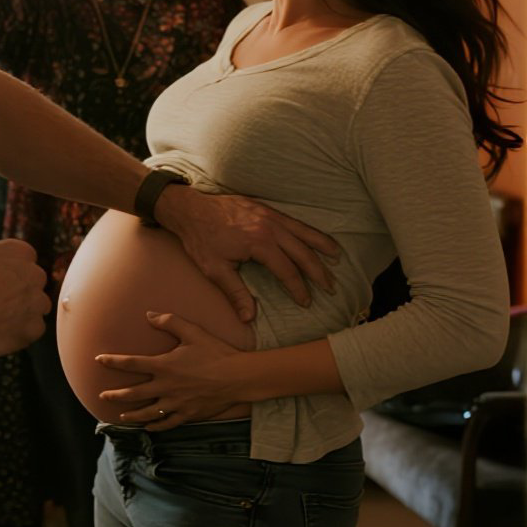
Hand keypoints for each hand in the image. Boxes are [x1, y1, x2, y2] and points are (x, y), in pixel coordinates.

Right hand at [0, 239, 49, 356]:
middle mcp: (36, 275)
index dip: (9, 270)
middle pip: (33, 282)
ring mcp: (38, 302)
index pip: (24, 258)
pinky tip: (3, 330)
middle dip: (20, 289)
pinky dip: (22, 331)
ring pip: (37, 306)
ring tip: (0, 317)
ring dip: (23, 310)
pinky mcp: (36, 327)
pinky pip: (33, 328)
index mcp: (21, 252)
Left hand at [97, 310, 248, 427]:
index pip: (132, 363)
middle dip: (116, 395)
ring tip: (121, 416)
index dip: (113, 361)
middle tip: (103, 396)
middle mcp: (166, 387)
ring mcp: (176, 403)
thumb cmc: (216, 352)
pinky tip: (148, 427)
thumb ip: (170, 322)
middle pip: (134, 393)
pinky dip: (156, 426)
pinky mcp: (188, 414)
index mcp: (164, 366)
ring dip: (132, 415)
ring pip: (148, 413)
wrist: (237, 377)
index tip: (99, 360)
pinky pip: (167, 424)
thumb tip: (149, 314)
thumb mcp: (193, 332)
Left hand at [154, 185, 338, 320]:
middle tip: (330, 287)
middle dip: (318, 271)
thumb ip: (235, 293)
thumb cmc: (200, 239)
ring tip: (337, 258)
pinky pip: (294, 221)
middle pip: (302, 251)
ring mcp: (269, 215)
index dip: (298, 288)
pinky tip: (317, 238)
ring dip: (321, 246)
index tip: (306, 302)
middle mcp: (269, 226)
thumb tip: (249, 318)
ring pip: (303, 232)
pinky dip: (309, 230)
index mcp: (258, 242)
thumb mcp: (215, 269)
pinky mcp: (266, 208)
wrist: (189, 208)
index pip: (287, 270)